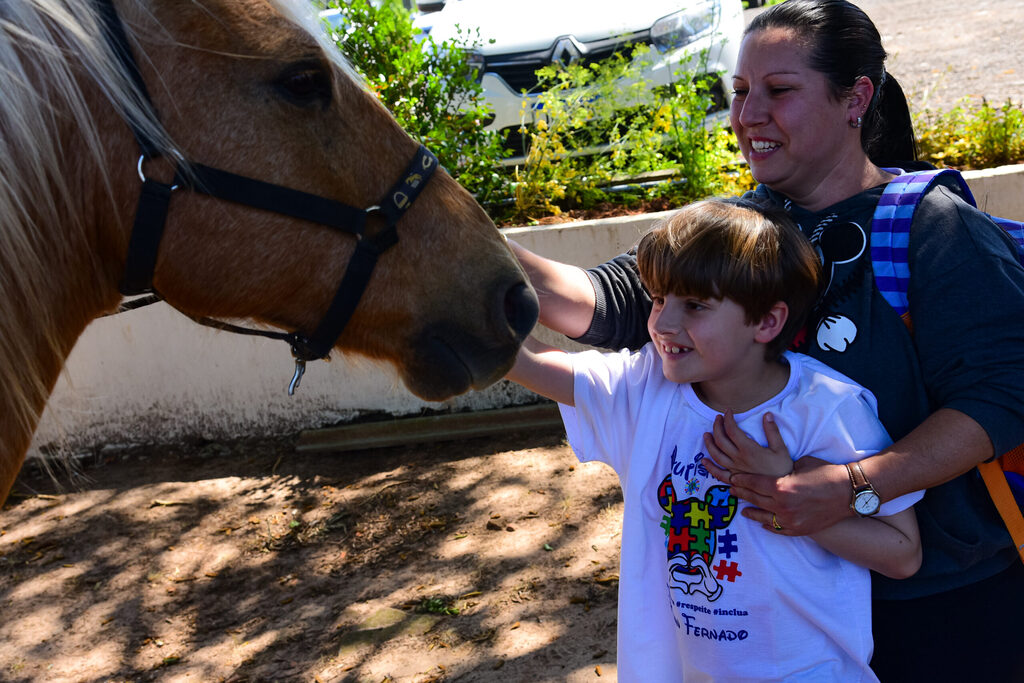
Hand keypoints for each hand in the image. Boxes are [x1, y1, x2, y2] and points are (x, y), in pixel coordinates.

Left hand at [703, 411, 792, 477]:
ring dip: (709, 443)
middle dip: (717, 426)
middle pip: (721, 440)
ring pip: (716, 455)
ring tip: (707, 434)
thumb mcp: (780, 448)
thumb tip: (767, 414)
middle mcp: (738, 459)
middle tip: (718, 418)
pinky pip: (718, 474)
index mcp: (749, 449)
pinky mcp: (734, 479)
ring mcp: (734, 469)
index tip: (728, 412)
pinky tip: (704, 461)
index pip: (732, 430)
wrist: (782, 489)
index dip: (728, 419)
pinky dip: (709, 467)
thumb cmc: (783, 468)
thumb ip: (772, 431)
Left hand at [728, 457, 851, 535]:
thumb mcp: (800, 464)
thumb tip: (772, 470)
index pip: (753, 482)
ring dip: (751, 511)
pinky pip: (777, 529)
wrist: (850, 492)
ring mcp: (790, 520)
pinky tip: (762, 522)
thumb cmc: (826, 473)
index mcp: (781, 486)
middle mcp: (782, 505)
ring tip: (743, 509)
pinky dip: (768, 524)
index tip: (732, 478)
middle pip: (754, 498)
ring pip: (763, 515)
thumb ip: (782, 470)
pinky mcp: (799, 530)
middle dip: (741, 493)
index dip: (741, 480)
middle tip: (732, 490)